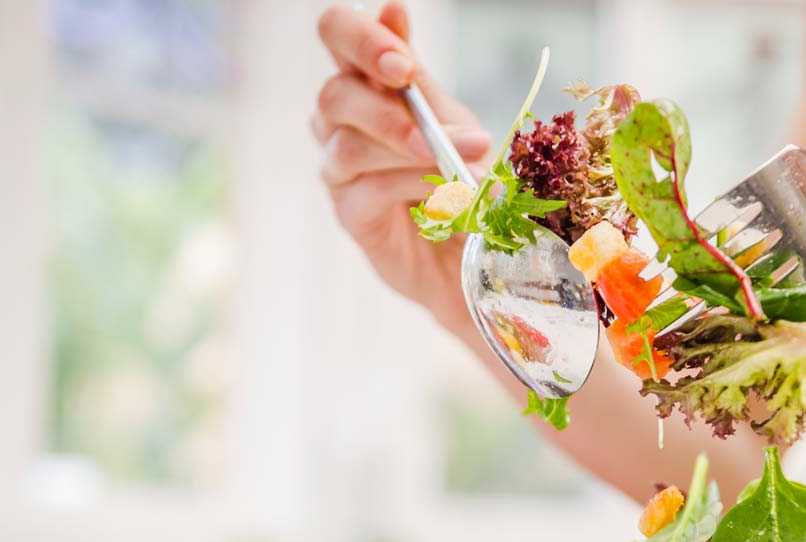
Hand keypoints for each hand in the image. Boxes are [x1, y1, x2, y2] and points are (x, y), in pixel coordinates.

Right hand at [313, 2, 494, 326]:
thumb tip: (391, 8)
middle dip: (384, 104)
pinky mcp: (350, 214)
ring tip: (460, 161)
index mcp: (366, 83)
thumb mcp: (451, 121)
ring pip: (347, 145)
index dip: (361, 39)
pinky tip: (444, 193)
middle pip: (332, 92)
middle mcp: (341, 122)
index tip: (403, 63)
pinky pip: (366, 189)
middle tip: (428, 118)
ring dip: (409, 148)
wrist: (472, 252)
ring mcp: (340, 170)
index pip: (336, 36)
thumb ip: (419, 77)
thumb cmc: (458, 179)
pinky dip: (410, 185)